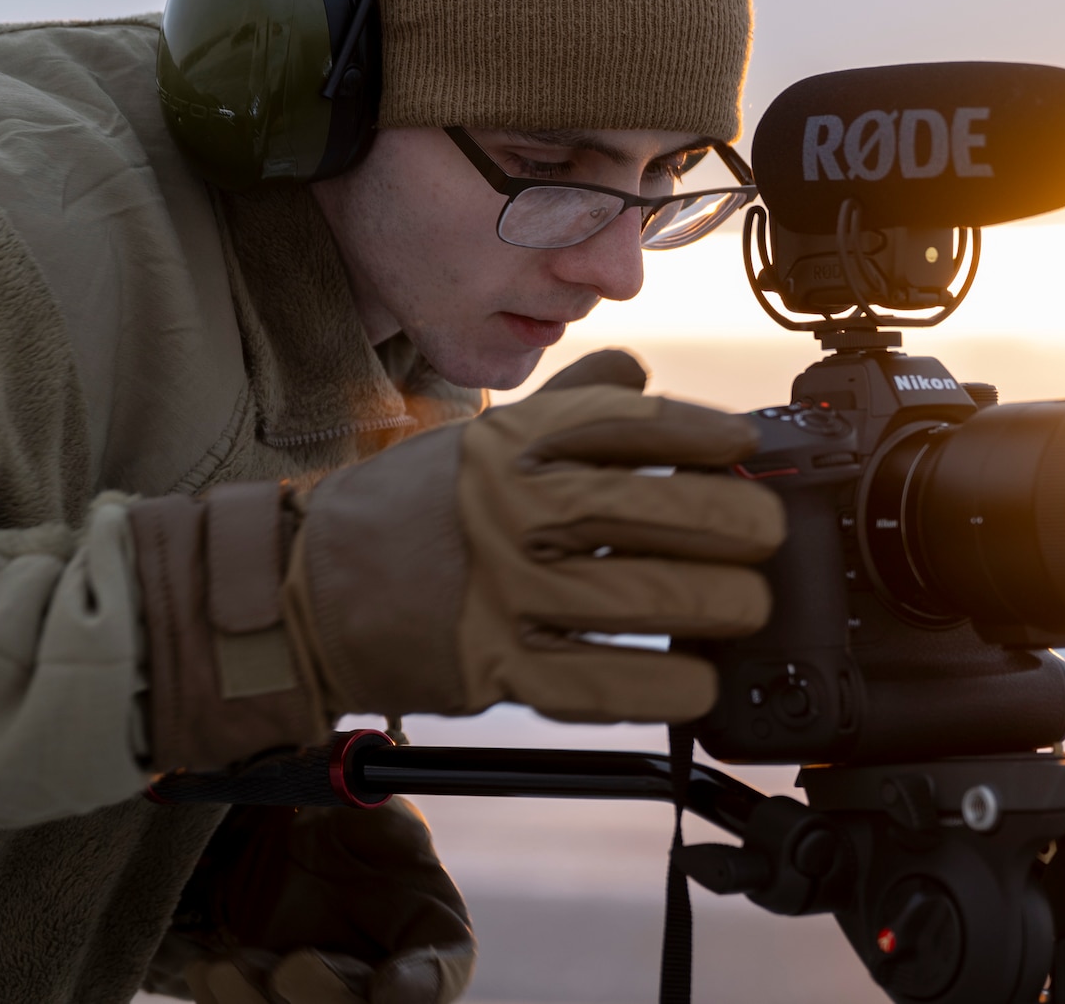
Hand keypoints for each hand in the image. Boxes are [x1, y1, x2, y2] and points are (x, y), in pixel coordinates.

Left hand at [179, 800, 472, 1003]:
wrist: (278, 835)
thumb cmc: (339, 815)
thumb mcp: (367, 801)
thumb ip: (377, 806)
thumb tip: (365, 789)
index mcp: (428, 931)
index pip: (440, 973)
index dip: (420, 988)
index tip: (388, 987)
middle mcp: (381, 979)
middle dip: (325, 997)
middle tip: (290, 968)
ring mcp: (325, 994)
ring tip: (226, 967)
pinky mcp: (271, 998)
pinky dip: (224, 1000)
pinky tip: (209, 969)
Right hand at [284, 349, 782, 722]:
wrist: (298, 589)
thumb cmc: (400, 511)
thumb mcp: (476, 439)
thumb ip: (565, 407)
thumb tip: (645, 377)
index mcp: (506, 445)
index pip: (624, 425)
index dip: (700, 434)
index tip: (744, 446)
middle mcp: (504, 510)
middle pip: (645, 509)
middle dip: (730, 523)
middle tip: (766, 535)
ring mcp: (497, 592)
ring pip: (634, 598)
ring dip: (712, 604)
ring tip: (747, 604)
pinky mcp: (488, 666)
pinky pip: (593, 684)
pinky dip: (657, 687)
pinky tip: (697, 682)